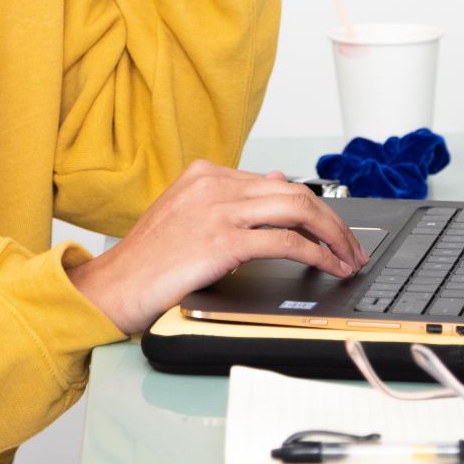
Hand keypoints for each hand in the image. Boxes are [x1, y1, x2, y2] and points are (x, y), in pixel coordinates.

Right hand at [63, 161, 367, 335]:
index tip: (331, 230)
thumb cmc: (147, 263)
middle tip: (352, 247)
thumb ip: (229, 200)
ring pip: (298, 208)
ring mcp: (218, 209)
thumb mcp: (188, 218)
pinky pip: (285, 241)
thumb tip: (277, 181)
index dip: (313, 207)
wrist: (111, 288)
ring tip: (348, 258)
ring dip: (333, 235)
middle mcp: (214, 184)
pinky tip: (327, 266)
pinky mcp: (222, 240)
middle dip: (333, 220)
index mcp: (205, 174)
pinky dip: (315, 253)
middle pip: (295, 191)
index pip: (276, 182)